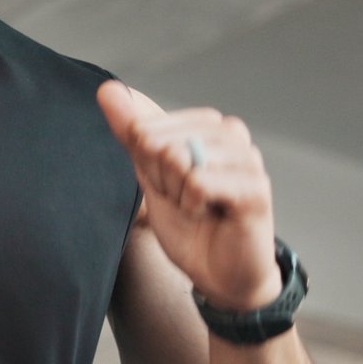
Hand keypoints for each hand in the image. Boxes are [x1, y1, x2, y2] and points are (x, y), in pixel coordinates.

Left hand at [97, 80, 279, 309]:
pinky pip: (198, 182)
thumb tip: (107, 89)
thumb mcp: (150, 175)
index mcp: (206, 124)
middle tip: (186, 202)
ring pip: (178, 159)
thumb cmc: (190, 224)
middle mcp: (231, 133)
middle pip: (159, 144)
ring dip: (178, 196)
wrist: (218, 274)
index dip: (147, 168)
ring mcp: (247, 158)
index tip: (171, 188)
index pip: (144, 129)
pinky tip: (211, 215)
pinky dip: (193, 206)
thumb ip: (130, 132)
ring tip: (200, 208)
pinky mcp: (255, 187)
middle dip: (161, 182)